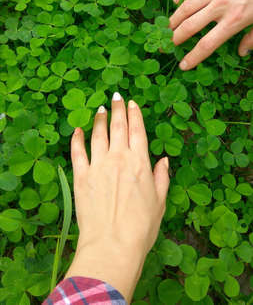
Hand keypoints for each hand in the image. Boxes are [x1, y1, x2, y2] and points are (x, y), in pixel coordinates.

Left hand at [64, 92, 169, 303]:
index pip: (137, 130)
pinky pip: (77, 152)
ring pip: (98, 134)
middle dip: (117, 108)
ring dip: (99, 119)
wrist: (112, 246)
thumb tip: (164, 159)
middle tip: (116, 96)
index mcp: (139, 163)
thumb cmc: (140, 228)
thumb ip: (162, 177)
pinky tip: (78, 130)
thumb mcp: (160, 202)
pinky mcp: (81, 176)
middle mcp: (118, 158)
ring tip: (100, 108)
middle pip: (118, 126)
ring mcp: (98, 165)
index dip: (134, 114)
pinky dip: (77, 139)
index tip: (132, 103)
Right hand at [170, 0, 252, 69]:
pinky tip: (176, 2)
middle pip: (191, 25)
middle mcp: (221, 5)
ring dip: (175, 18)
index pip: (207, 44)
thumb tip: (242, 52)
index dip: (193, 57)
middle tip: (166, 45)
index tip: (183, 65)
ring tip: (167, 27)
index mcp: (234, 20)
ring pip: (188, 6)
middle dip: (175, 37)